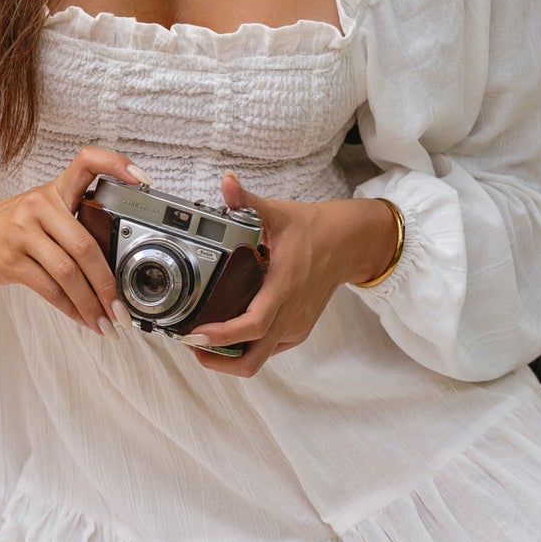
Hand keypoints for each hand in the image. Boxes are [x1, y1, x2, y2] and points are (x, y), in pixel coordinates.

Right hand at [0, 145, 146, 336]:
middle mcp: (39, 206)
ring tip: (107, 322)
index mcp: (54, 190)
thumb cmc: (10, 223)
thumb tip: (117, 264)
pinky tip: (83, 319)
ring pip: (68, 273)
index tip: (142, 179)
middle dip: (108, 283)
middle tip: (123, 308)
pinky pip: (49, 289)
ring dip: (91, 304)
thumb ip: (74, 222)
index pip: (87, 162)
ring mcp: (23, 232)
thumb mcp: (40, 208)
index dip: (116, 164)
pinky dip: (71, 308)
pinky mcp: (10, 259)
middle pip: (85, 245)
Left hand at [182, 172, 399, 377]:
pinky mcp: (299, 330)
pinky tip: (229, 334)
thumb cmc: (313, 229)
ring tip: (204, 340)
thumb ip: (247, 200)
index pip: (252, 325)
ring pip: (259, 359)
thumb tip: (227, 181)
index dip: (222, 336)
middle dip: (217, 360)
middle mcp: (291, 313)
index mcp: (284, 287)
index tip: (195, 334)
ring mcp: (296, 325)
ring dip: (230, 357)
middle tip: (191, 344)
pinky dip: (247, 349)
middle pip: (252, 359)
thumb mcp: (278, 212)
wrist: (349, 243)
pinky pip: (269, 350)